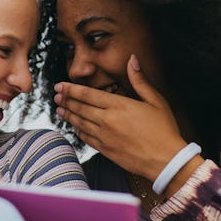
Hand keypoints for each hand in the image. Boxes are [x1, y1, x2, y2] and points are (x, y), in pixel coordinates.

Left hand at [54, 55, 186, 180]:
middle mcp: (107, 120)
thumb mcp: (156, 101)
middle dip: (65, 100)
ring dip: (68, 114)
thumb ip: (140, 80)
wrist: (165, 160)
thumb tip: (132, 59)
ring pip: (80, 122)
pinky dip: (77, 130)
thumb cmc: (164, 129)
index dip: (71, 89)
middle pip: (80, 107)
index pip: (87, 94)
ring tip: (59, 109)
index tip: (60, 85)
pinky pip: (86, 137)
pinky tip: (74, 126)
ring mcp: (104, 136)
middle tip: (55, 95)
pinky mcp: (105, 150)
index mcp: (119, 105)